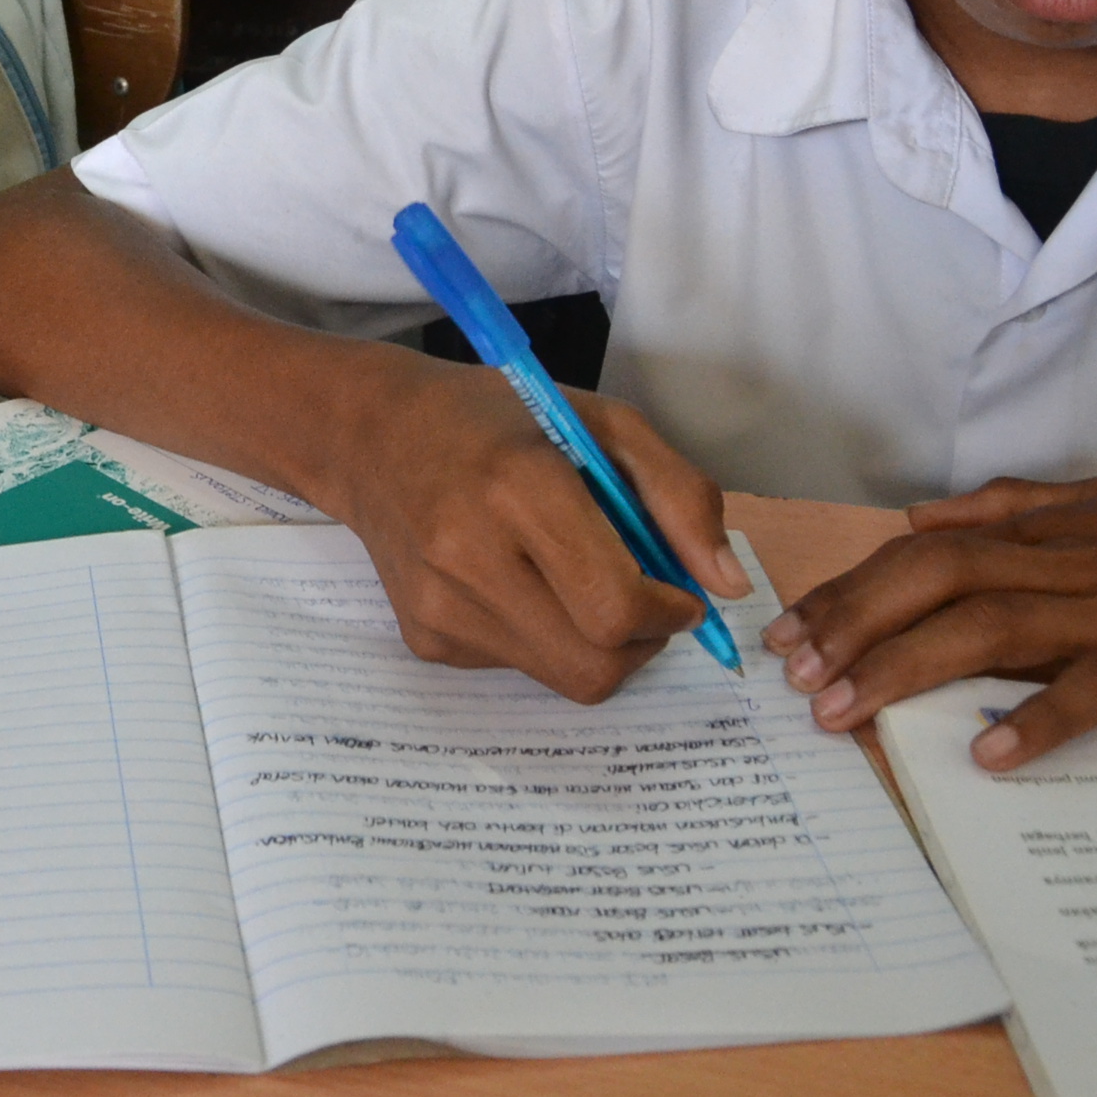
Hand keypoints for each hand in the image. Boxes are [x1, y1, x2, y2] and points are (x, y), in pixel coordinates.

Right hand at [332, 363, 745, 703]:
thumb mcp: (601, 422)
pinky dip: (543, 637)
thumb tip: (726, 588)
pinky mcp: (423, 638)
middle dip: (642, 644)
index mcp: (518, 486)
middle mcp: (467, 554)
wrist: (369, 435)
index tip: (678, 591)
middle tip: (641, 599)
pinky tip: (516, 581)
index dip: (669, 612)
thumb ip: (679, 496)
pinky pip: (518, 667)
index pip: (615, 605)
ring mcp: (438, 606)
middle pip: (596, 665)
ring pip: (563, 677)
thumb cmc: (498, 419)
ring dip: (596, 643)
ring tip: (573, 580)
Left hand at [760, 468, 1096, 770]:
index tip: (790, 629)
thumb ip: (1012, 507)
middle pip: (933, 581)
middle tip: (791, 678)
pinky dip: (1038, 719)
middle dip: (851, 626)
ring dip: (905, 669)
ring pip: (989, 628)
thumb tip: (922, 514)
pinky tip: (988, 755)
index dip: (851, 589)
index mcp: (1051, 530)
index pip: (924, 552)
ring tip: (843, 712)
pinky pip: (1094, 689)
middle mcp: (1068, 563)